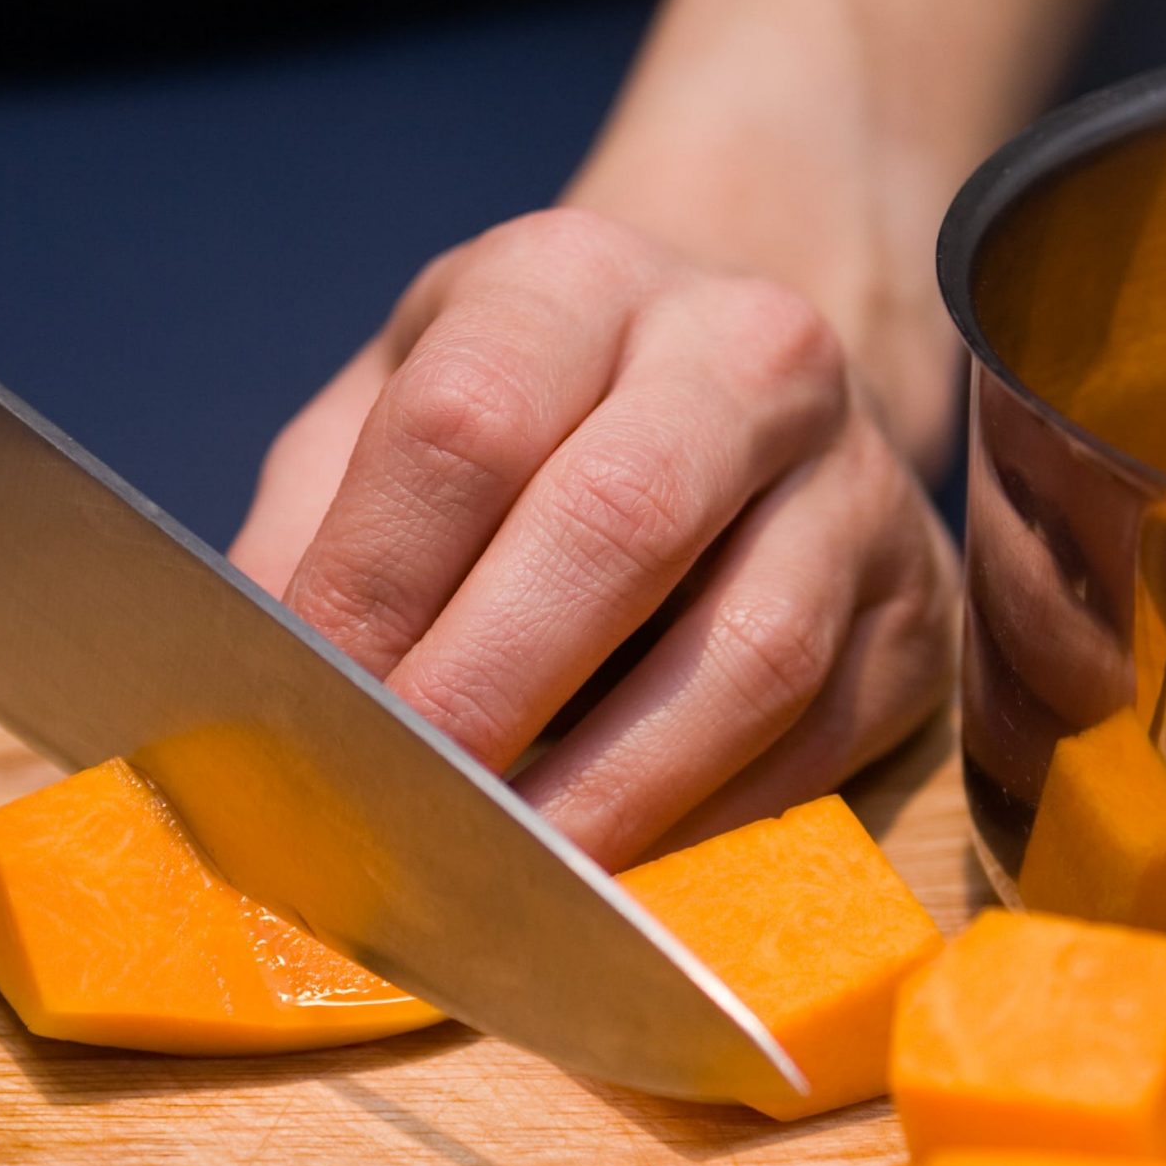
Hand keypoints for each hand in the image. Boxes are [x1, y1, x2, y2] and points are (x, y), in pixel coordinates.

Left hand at [230, 208, 956, 869]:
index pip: (464, 425)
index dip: (374, 589)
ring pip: (749, 655)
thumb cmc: (530, 415)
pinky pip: (819, 745)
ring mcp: (854, 482)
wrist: (732, 375)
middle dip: (491, 693)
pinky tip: (617, 879)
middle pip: (620, 521)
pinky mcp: (917, 609)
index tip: (308, 718)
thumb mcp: (392, 411)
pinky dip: (708, 831)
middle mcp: (740, 353)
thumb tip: (248, 708)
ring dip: (612, 793)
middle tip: (403, 818)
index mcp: (570, 280)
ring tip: (504, 886)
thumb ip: (315, 536)